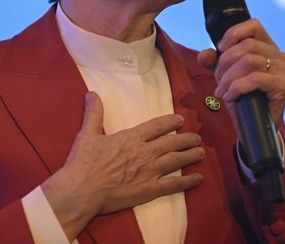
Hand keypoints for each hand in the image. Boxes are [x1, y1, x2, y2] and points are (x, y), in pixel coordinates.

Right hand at [41, 92, 204, 239]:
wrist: (82, 190)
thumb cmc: (83, 162)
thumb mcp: (87, 134)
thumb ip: (94, 113)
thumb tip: (92, 93)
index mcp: (132, 137)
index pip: (157, 126)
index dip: (170, 122)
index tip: (180, 120)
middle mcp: (145, 152)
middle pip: (172, 143)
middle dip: (186, 139)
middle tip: (197, 138)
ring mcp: (149, 171)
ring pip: (176, 161)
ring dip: (190, 156)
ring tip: (201, 153)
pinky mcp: (149, 190)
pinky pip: (173, 185)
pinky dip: (187, 181)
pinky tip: (198, 179)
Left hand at [197, 18, 284, 130]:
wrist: (254, 128)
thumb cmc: (242, 99)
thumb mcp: (225, 76)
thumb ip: (214, 62)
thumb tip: (205, 54)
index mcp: (268, 47)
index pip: (254, 25)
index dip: (234, 33)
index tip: (220, 49)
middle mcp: (279, 55)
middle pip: (247, 46)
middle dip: (225, 63)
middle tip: (218, 81)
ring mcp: (284, 70)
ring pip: (250, 61)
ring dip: (229, 77)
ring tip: (222, 91)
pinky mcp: (284, 86)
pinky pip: (255, 79)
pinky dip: (237, 87)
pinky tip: (230, 96)